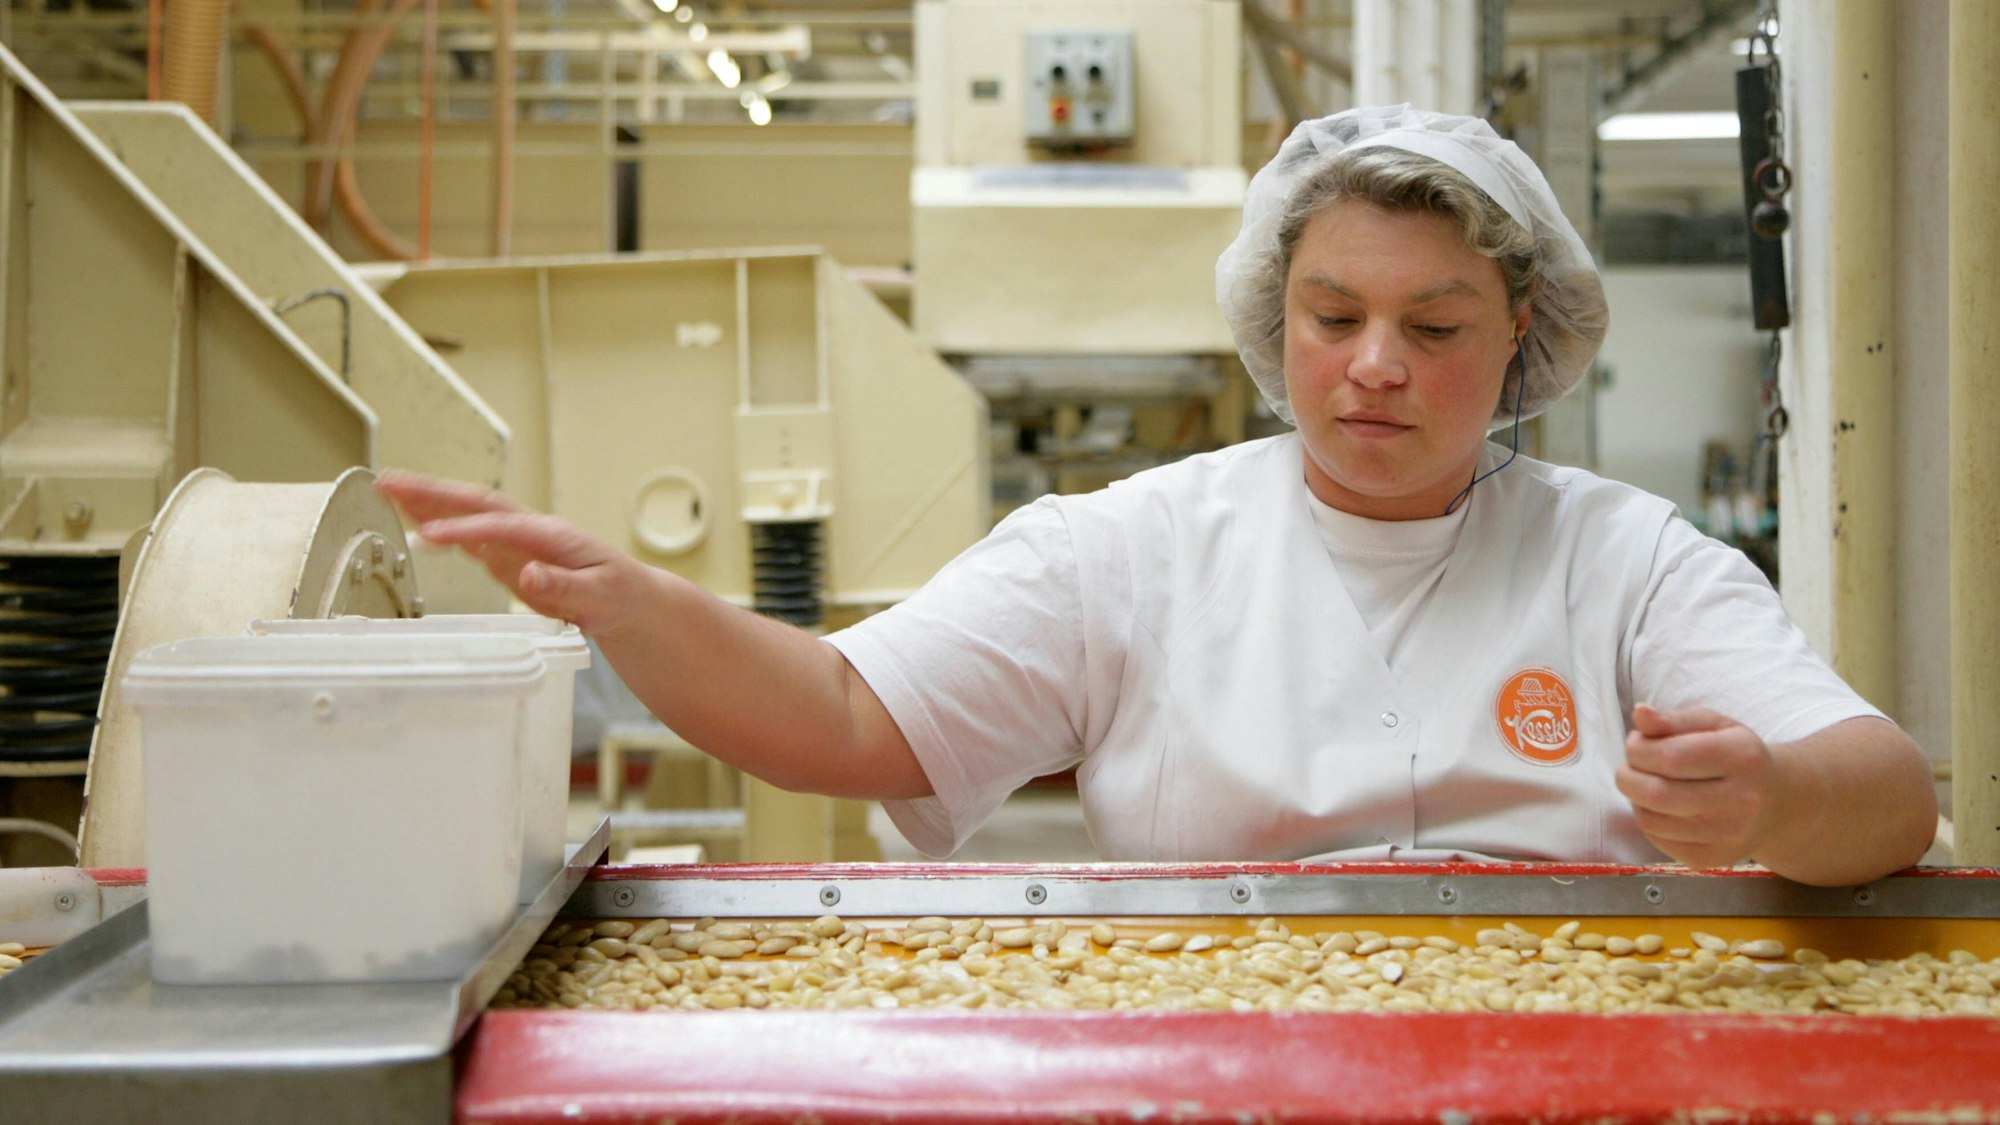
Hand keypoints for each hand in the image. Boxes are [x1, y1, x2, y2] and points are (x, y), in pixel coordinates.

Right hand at [376, 471, 643, 637]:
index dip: (463, 530)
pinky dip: (441, 524)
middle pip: (475, 505)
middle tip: (389, 483)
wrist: (631, 600)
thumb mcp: (600, 597)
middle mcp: (530, 530)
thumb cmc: (619, 596)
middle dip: (433, 493)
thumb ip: (563, 587)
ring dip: (429, 501)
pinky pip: (470, 535)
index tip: (427, 536)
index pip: (499, 528)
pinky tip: (415, 520)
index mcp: (551, 536)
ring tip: (387, 489)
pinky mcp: (511, 555)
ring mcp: (518, 541)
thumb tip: (527, 574)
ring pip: (468, 514)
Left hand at [1615, 704, 1776, 869]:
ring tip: (1645, 783)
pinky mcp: (1712, 859)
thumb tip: (1640, 713)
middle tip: (1630, 766)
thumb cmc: (1737, 756)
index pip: (1671, 757)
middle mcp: (1741, 801)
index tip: (1636, 744)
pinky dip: (1647, 819)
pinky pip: (1657, 839)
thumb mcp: (1713, 725)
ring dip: (1634, 799)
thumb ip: (1673, 719)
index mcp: (1742, 758)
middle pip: (1657, 792)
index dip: (1639, 749)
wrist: (1778, 803)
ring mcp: (1728, 835)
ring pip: (1651, 819)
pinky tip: (1660, 806)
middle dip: (1627, 776)